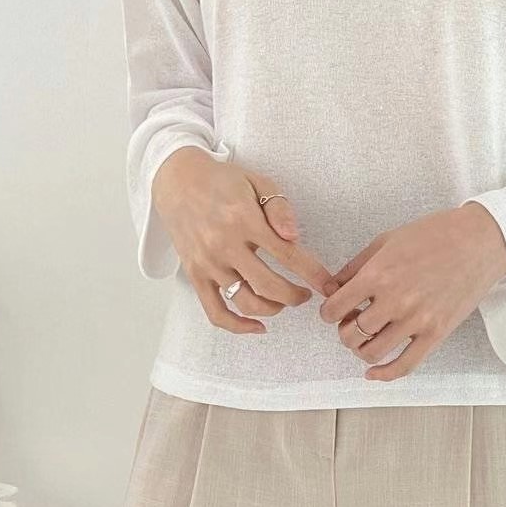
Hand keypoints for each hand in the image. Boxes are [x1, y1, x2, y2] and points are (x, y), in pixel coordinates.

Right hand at [153, 145, 336, 334]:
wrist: (178, 181)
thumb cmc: (222, 181)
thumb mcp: (257, 182)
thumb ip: (279, 208)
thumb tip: (294, 236)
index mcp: (244, 220)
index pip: (288, 255)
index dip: (313, 273)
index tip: (327, 285)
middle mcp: (225, 245)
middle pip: (270, 286)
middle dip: (295, 296)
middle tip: (306, 294)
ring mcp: (208, 263)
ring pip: (246, 302)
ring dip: (273, 309)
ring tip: (283, 302)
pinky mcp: (195, 275)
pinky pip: (215, 311)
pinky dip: (237, 326)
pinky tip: (257, 326)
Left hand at [319, 202, 505, 379]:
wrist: (478, 241)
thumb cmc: (433, 235)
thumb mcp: (386, 241)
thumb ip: (355, 267)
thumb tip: (331, 288)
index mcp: (378, 274)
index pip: (335, 308)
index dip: (328, 312)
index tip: (332, 311)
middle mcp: (395, 300)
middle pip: (351, 334)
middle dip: (344, 330)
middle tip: (351, 321)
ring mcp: (417, 320)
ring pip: (372, 352)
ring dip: (360, 349)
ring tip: (366, 337)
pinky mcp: (436, 333)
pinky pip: (405, 365)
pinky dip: (384, 374)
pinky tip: (373, 372)